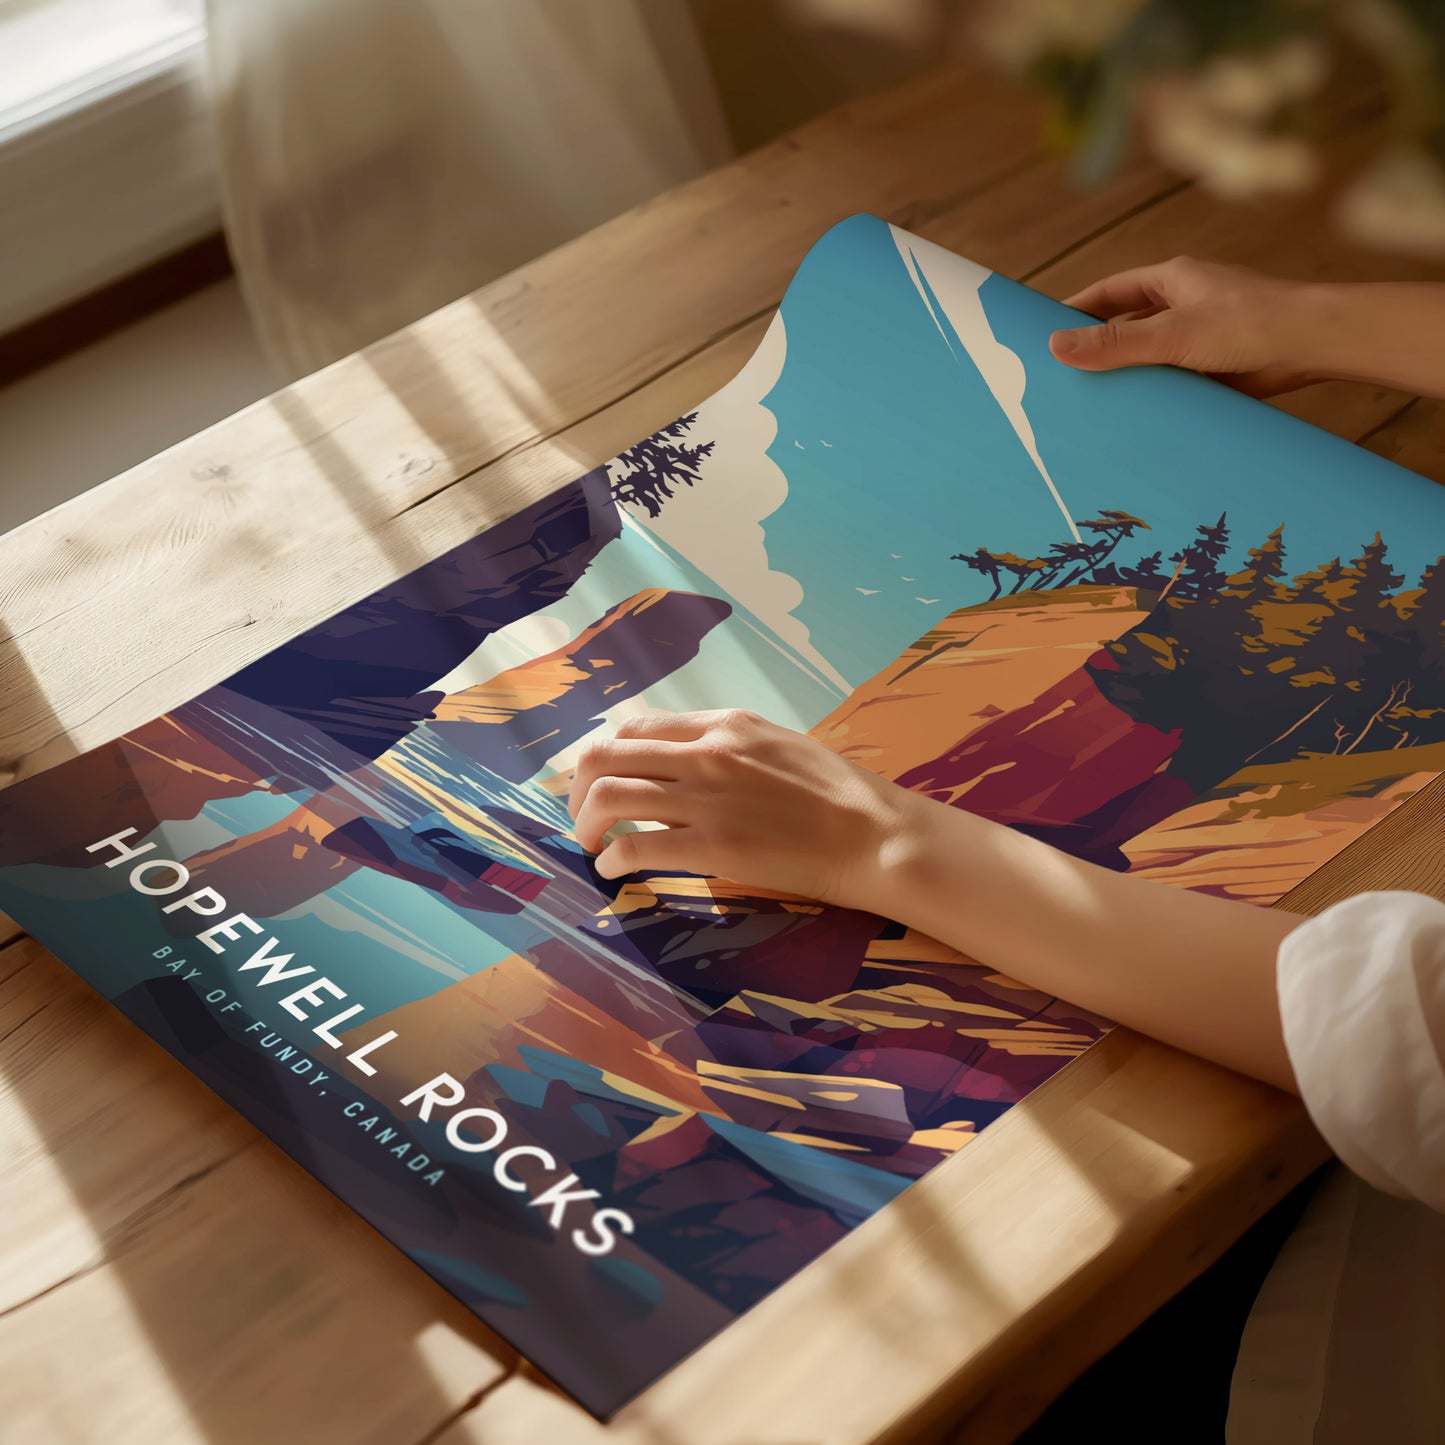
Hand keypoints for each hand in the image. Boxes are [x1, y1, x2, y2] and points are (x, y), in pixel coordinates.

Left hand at [567, 709, 916, 904]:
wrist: (873, 834)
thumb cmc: (837, 794)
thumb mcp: (778, 745)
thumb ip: (729, 748)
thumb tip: (687, 763)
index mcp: (724, 724)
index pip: (637, 727)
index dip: (608, 755)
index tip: (602, 781)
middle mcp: (706, 753)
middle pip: (607, 755)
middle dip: (579, 788)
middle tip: (582, 816)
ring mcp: (706, 799)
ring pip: (609, 795)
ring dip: (585, 822)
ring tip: (591, 844)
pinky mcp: (712, 846)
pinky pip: (635, 845)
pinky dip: (612, 858)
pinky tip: (614, 870)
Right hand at [1048, 256, 1319, 396]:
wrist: (1315, 345)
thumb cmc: (1250, 323)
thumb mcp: (1171, 333)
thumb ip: (1115, 343)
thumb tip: (1055, 346)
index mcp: (1173, 280)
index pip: (1110, 292)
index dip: (1077, 309)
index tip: (1045, 331)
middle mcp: (1186, 304)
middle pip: (1128, 325)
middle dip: (1098, 348)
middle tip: (1061, 375)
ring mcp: (1202, 337)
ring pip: (1150, 357)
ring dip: (1128, 376)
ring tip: (1091, 403)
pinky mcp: (1217, 367)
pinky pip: (1174, 381)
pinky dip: (1156, 396)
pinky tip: (1135, 417)